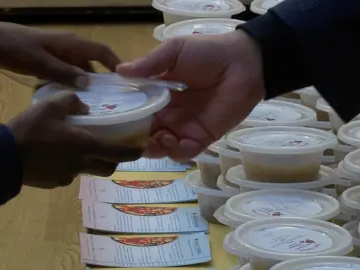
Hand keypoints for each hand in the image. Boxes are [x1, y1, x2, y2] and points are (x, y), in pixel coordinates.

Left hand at [0, 22, 120, 87]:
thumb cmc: (17, 48)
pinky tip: (73, 99)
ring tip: (96, 103)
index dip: (116, 63)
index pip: (102, 51)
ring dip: (86, 85)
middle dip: (103, 79)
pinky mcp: (50, 62)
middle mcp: (69, 48)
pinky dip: (72, 85)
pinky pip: (67, 74)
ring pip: (80, 71)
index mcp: (72, 43)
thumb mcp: (40, 62)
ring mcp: (59, 55)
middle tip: (113, 98)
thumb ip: (64, 72)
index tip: (127, 79)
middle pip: (93, 63)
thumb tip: (89, 84)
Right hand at [8, 92, 142, 188]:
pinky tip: (58, 157)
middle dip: (114, 160)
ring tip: (80, 150)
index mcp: (86, 146)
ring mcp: (68, 176)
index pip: (120, 153)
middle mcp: (82, 164)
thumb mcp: (49, 106)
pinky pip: (69, 175)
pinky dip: (70, 166)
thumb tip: (84, 107)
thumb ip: (71, 102)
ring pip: (88, 171)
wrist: (4, 158)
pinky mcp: (55, 183)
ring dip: (91, 162)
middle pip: (108, 167)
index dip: (134, 152)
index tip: (142, 150)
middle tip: (113, 150)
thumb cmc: (30, 131)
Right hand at [117, 31, 264, 160]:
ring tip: (163, 137)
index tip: (115, 123)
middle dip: (138, 140)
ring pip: (163, 147)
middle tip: (138, 138)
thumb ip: (150, 64)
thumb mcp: (175, 51)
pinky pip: (186, 152)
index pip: (136, 112)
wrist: (244, 63)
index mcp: (159, 94)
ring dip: (158, 147)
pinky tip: (181, 141)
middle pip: (145, 134)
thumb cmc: (208, 53)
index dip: (125, 120)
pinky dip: (180, 152)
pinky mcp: (204, 137)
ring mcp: (185, 127)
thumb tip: (119, 71)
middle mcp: (169, 113)